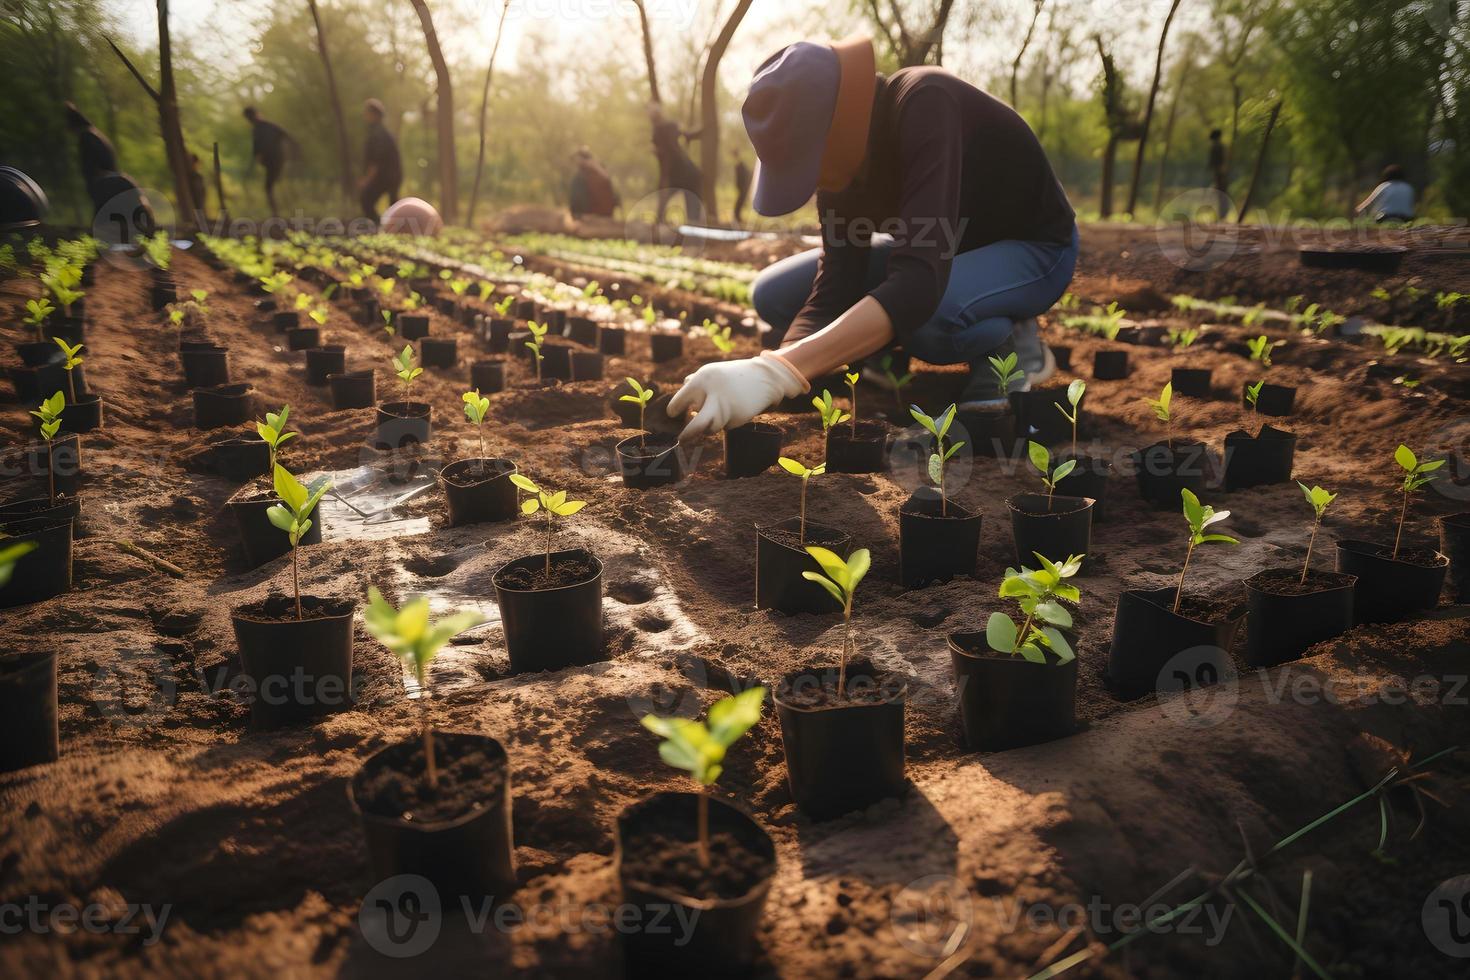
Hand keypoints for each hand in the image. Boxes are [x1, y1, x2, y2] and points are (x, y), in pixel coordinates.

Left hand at [667, 354, 804, 440]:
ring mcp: (727, 408)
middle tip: (681, 439)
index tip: (674, 415)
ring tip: (717, 413)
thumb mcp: (711, 373)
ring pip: (710, 428)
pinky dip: (726, 421)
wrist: (765, 377)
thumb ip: (693, 385)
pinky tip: (734, 408)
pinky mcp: (739, 418)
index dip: (674, 411)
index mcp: (702, 379)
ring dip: (709, 426)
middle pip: (696, 424)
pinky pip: (725, 426)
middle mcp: (713, 395)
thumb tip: (677, 406)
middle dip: (688, 435)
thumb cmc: (732, 376)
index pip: (679, 402)